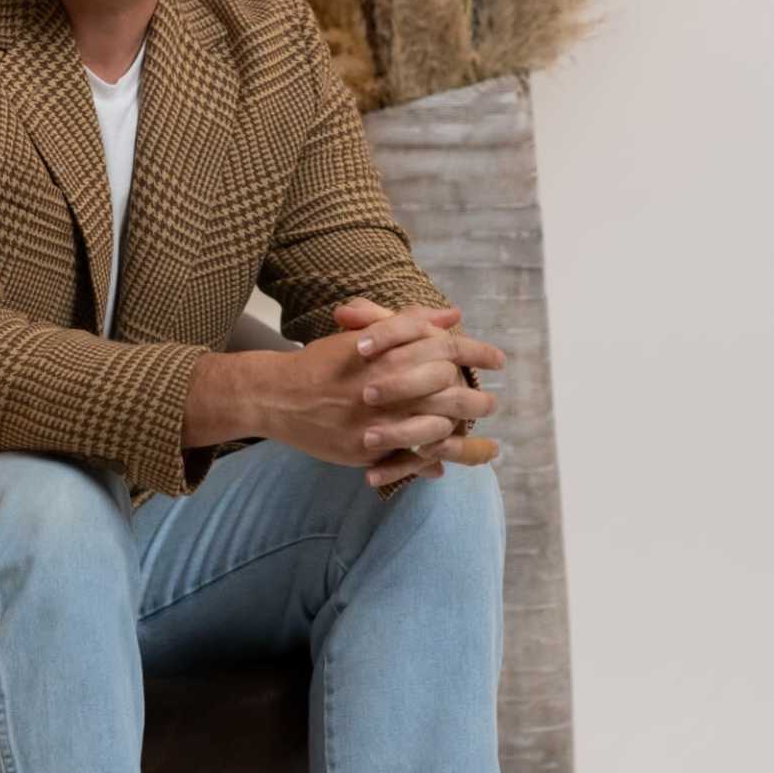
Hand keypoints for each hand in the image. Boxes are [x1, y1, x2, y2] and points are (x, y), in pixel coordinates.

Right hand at [191, 297, 504, 489]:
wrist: (276, 395)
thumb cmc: (323, 361)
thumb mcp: (364, 333)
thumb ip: (410, 322)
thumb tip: (454, 315)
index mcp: (387, 351)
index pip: (446, 348)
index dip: (476, 353)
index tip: (498, 359)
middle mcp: (384, 382)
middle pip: (448, 388)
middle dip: (476, 397)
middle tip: (491, 401)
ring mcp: (375, 418)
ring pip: (434, 425)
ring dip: (461, 430)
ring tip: (476, 432)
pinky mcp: (363, 448)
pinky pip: (407, 456)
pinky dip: (429, 456)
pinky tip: (444, 456)